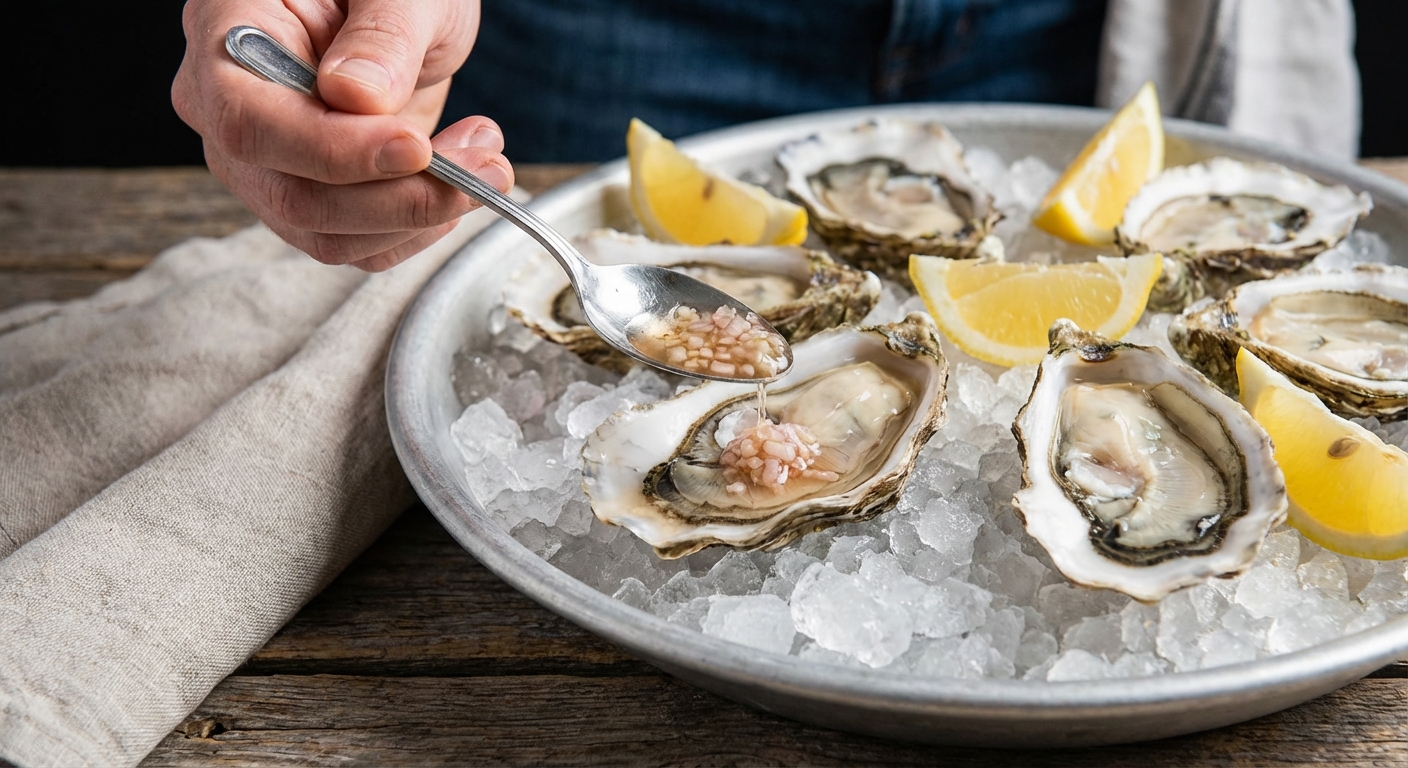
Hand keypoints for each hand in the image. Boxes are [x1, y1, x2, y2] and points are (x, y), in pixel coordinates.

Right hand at [172, 0, 512, 270]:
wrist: (401, 6)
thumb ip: (381, 34)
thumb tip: (355, 97)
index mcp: (226, 37)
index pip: (250, 123)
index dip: (333, 151)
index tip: (415, 147)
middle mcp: (231, 110)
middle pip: (293, 197)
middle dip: (400, 197)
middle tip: (483, 163)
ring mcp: (268, 163)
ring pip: (329, 235)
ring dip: (421, 214)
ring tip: (485, 158)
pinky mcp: (314, 195)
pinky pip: (359, 243)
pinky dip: (419, 226)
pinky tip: (460, 179)